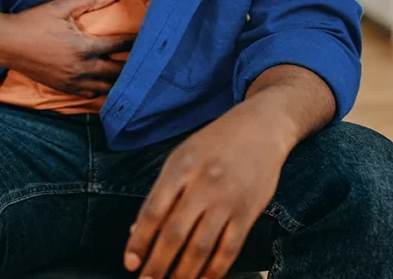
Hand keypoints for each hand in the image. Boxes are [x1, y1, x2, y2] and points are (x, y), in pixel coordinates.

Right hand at [0, 0, 134, 97]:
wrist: (6, 43)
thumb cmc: (33, 22)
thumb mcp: (61, 7)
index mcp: (83, 48)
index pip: (118, 46)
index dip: (134, 42)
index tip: (148, 39)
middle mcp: (81, 69)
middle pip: (117, 72)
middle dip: (132, 66)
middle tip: (147, 62)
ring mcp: (72, 81)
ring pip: (105, 88)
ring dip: (119, 82)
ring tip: (132, 77)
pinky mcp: (63, 88)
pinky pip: (89, 95)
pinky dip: (102, 92)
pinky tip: (108, 87)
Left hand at [123, 98, 286, 278]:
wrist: (262, 127)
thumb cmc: (216, 142)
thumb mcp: (181, 156)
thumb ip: (161, 192)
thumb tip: (137, 230)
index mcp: (180, 167)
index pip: (153, 211)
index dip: (139, 241)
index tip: (130, 262)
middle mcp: (203, 184)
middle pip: (174, 233)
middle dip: (157, 264)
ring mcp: (227, 199)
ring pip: (201, 247)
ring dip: (184, 274)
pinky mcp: (249, 212)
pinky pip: (229, 249)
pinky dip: (214, 270)